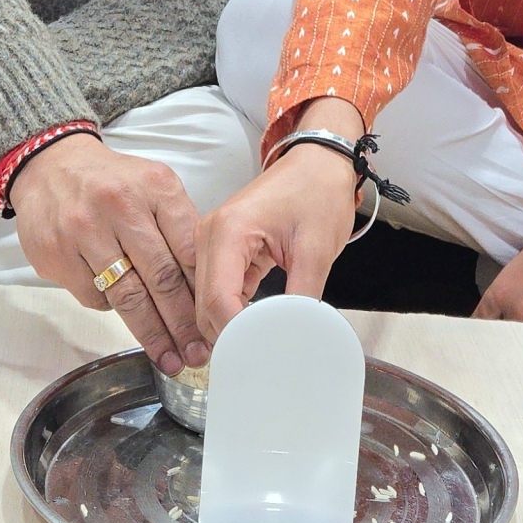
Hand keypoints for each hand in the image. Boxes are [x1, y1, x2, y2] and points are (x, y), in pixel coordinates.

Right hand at [8, 133, 209, 375]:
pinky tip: (125, 313)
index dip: (204, 292)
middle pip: (160, 277)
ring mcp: (82, 230)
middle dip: (182, 323)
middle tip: (198, 353)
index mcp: (154, 186)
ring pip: (126, 295)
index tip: (215, 322)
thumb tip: (206, 286)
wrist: (51, 167)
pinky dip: (112, 308)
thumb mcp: (156, 187)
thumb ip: (180, 229)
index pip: (188, 249)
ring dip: (152, 333)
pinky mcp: (55, 254)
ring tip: (170, 358)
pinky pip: (93, 297)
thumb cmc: (113, 183)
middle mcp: (118, 204)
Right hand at [192, 143, 361, 344]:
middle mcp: (209, 234)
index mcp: (228, 230)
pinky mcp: (222, 248)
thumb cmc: (318, 192)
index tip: (258, 356)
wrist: (319, 162)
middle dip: (228, 336)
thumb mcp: (316, 250)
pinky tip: (256, 326)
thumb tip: (292, 340)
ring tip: (259, 346)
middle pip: (203, 304)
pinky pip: (218, 289)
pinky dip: (233, 311)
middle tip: (259, 360)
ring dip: (229, 326)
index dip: (234, 335)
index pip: (216, 299)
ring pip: (206, 301)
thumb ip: (301, 300)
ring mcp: (212, 241)